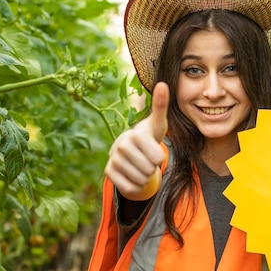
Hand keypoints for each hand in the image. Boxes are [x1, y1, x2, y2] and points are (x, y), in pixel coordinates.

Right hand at [104, 82, 169, 199]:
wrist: (130, 149)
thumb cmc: (148, 136)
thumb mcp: (157, 124)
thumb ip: (161, 106)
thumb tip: (163, 83)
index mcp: (135, 134)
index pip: (157, 158)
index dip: (159, 158)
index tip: (154, 151)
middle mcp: (120, 145)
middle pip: (149, 170)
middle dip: (152, 168)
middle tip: (146, 158)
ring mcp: (113, 159)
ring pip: (140, 180)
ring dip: (144, 176)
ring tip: (140, 165)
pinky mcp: (108, 172)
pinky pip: (130, 188)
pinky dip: (135, 185)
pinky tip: (132, 174)